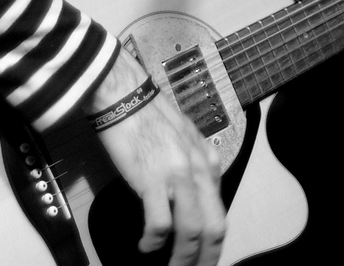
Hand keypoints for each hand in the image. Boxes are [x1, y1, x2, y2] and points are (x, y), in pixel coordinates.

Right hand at [85, 49, 225, 264]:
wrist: (123, 94)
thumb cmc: (147, 112)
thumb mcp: (183, 134)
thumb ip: (194, 160)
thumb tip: (196, 189)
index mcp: (207, 159)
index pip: (219, 209)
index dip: (212, 239)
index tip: (202, 253)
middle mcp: (199, 169)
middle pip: (215, 227)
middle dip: (207, 258)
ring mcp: (178, 175)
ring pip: (192, 232)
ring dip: (182, 258)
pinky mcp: (153, 180)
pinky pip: (160, 224)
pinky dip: (153, 242)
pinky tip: (145, 246)